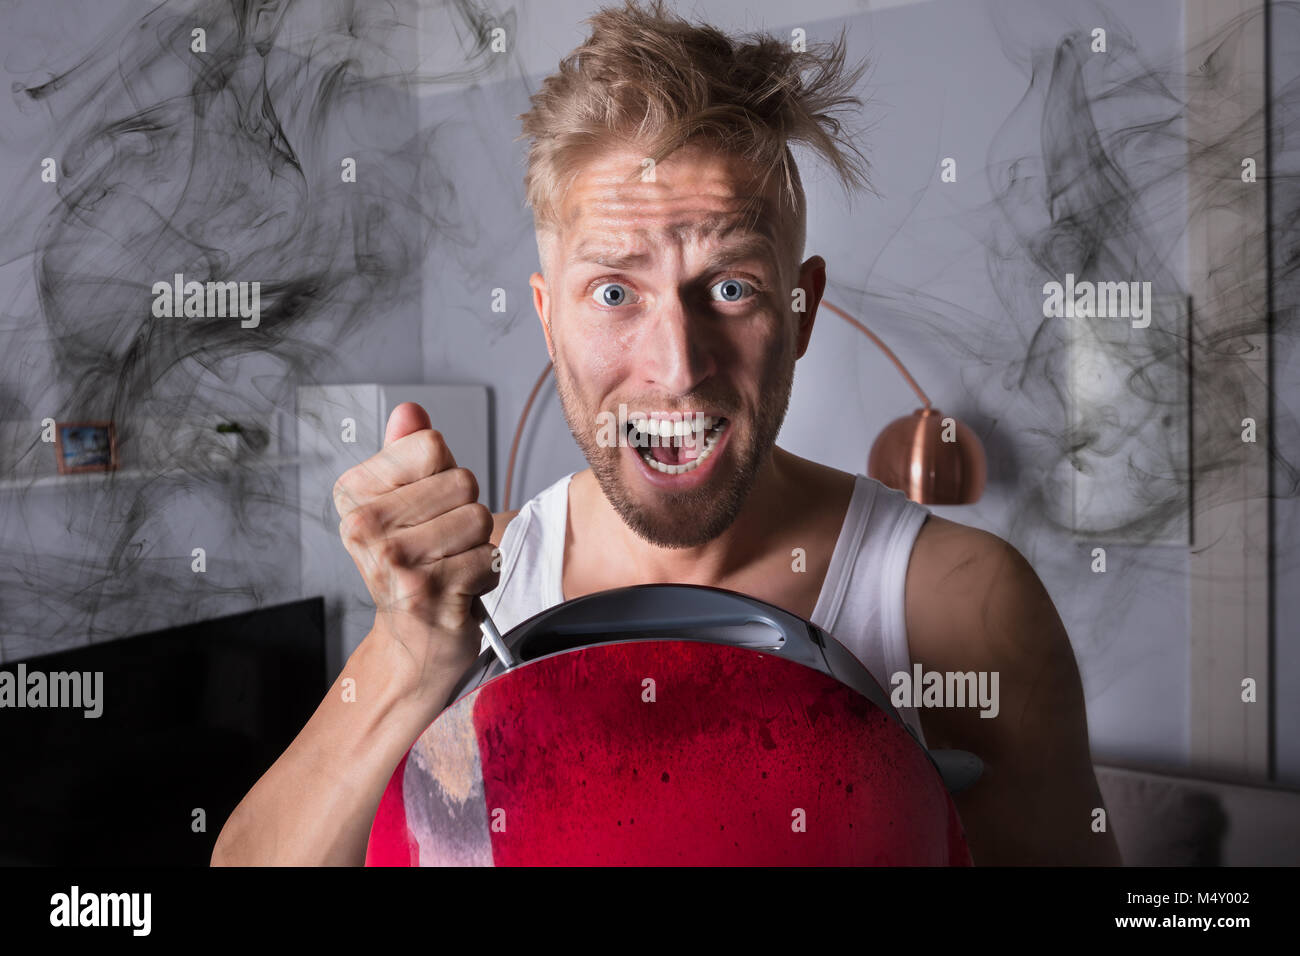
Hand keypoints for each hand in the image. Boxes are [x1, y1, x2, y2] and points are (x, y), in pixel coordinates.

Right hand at [332, 402, 496, 680]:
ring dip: (476, 544)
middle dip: (465, 511)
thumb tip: (410, 411)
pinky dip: (483, 574)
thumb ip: (408, 452)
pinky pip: (487, 557)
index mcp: (355, 495)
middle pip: (462, 480)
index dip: (443, 473)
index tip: (425, 507)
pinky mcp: (429, 591)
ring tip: (450, 564)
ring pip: (478, 518)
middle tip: (441, 543)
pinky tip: (458, 588)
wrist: (412, 642)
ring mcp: (396, 560)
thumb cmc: (413, 566)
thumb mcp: (403, 502)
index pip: (431, 444)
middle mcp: (365, 527)